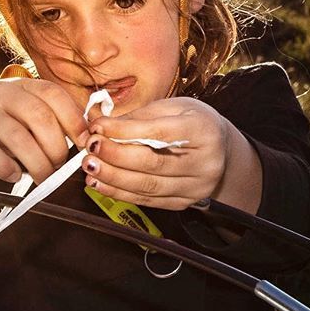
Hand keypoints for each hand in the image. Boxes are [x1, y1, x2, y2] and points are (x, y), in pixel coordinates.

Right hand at [0, 78, 88, 184]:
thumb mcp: (17, 110)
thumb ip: (45, 119)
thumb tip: (85, 141)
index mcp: (20, 86)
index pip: (53, 94)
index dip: (74, 119)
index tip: (84, 143)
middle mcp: (1, 94)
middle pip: (39, 117)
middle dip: (56, 148)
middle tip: (59, 170)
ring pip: (17, 136)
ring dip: (37, 162)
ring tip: (42, 179)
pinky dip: (5, 167)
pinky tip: (14, 176)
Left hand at [82, 97, 243, 210]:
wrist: (219, 149)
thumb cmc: (192, 123)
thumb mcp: (172, 108)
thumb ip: (138, 117)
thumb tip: (100, 125)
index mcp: (203, 131)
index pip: (159, 133)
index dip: (124, 131)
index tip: (98, 127)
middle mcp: (204, 162)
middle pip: (153, 163)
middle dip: (115, 156)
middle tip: (90, 148)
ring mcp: (195, 186)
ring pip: (148, 186)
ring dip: (113, 178)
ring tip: (90, 167)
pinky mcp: (184, 202)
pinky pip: (147, 201)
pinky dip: (120, 193)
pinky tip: (101, 183)